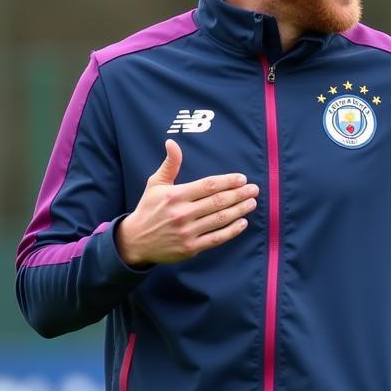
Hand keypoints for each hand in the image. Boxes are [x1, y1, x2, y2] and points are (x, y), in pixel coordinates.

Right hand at [115, 140, 259, 266]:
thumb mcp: (155, 184)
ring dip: (240, 210)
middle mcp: (182, 213)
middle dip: (239, 194)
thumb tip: (172, 142)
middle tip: (254, 189)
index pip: (208, 185)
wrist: (135, 241)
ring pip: (220, 219)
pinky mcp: (191, 248)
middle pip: (218, 201)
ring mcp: (187, 232)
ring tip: (252, 203)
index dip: (228, 181)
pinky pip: (216, 238)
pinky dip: (232, 231)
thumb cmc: (149, 208)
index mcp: (175, 195)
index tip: (242, 178)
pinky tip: (243, 222)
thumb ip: (170, 164)